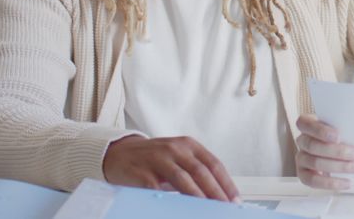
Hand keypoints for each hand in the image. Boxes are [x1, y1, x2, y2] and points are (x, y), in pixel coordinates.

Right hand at [102, 135, 239, 201]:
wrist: (118, 154)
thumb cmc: (154, 160)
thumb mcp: (177, 160)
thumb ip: (195, 173)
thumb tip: (217, 195)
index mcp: (188, 145)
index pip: (213, 164)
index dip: (226, 182)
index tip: (235, 199)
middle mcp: (175, 148)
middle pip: (200, 171)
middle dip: (216, 191)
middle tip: (225, 207)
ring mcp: (157, 158)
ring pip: (182, 178)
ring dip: (197, 196)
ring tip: (207, 209)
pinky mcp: (141, 171)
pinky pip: (157, 187)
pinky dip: (168, 199)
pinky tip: (177, 209)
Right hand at [295, 114, 353, 189]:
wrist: (337, 151)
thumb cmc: (340, 134)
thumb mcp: (341, 125)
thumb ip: (346, 126)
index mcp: (307, 123)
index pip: (304, 124)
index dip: (320, 131)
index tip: (338, 136)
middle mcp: (301, 140)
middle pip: (312, 146)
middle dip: (337, 151)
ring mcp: (301, 158)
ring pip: (315, 163)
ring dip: (339, 167)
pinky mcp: (303, 174)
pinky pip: (313, 181)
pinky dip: (331, 183)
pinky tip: (346, 182)